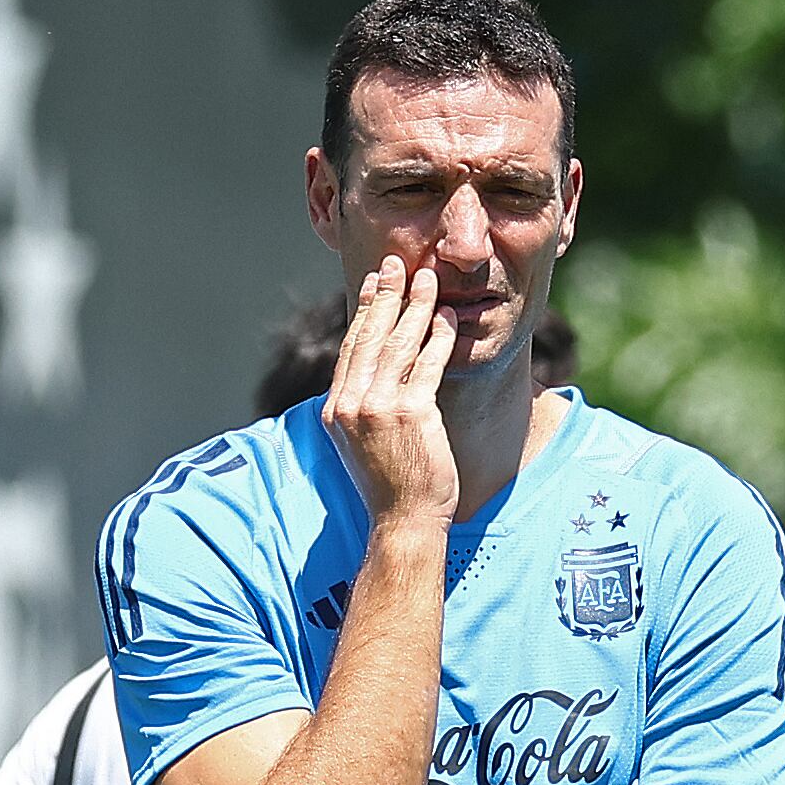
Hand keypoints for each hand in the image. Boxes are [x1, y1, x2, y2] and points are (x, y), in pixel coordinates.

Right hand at [322, 255, 459, 526]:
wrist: (402, 520)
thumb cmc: (389, 486)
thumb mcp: (362, 442)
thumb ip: (363, 406)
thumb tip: (372, 374)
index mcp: (336, 409)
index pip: (351, 348)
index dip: (363, 311)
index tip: (373, 283)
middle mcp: (351, 405)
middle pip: (370, 336)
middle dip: (386, 295)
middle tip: (397, 263)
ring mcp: (379, 409)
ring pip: (399, 344)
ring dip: (415, 305)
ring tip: (428, 278)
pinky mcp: (410, 414)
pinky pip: (427, 363)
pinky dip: (439, 336)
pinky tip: (448, 316)